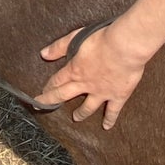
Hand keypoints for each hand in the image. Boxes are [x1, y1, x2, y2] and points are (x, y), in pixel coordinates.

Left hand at [35, 19, 152, 128]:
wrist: (125, 47)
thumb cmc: (101, 40)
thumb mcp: (76, 37)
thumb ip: (59, 47)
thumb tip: (43, 54)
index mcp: (75, 70)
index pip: (56, 81)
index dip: (47, 88)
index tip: (40, 94)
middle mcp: (85, 84)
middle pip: (65, 95)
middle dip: (52, 102)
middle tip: (43, 108)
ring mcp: (102, 92)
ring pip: (88, 107)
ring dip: (80, 113)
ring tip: (76, 118)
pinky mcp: (118, 95)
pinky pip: (112, 111)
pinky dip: (109, 119)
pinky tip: (106, 126)